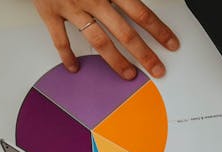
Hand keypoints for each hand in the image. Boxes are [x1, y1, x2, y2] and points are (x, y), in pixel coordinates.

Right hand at [33, 0, 178, 78]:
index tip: (171, 44)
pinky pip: (60, 39)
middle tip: (157, 69)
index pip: (141, 14)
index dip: (158, 30)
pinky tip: (75, 67)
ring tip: (128, 74)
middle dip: (144, 54)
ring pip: (99, 41)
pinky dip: (67, 55)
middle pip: (125, 33)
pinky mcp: (50, 12)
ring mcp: (72, 7)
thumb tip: (140, 0)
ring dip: (116, 61)